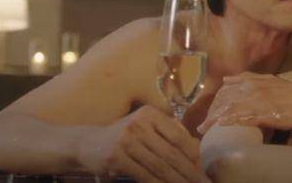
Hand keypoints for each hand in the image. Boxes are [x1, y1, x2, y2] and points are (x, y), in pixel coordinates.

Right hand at [76, 105, 208, 182]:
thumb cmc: (124, 136)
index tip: (203, 168)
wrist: (88, 143)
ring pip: (159, 166)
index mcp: (149, 114)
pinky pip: (144, 175)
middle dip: (190, 171)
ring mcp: (126, 141)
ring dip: (177, 181)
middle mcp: (138, 124)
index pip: (178, 136)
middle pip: (171, 153)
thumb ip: (168, 133)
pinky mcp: (116, 158)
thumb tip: (197, 151)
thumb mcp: (144, 127)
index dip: (193, 154)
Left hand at [197, 72, 291, 133]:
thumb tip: (227, 80)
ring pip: (230, 108)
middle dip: (211, 113)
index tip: (208, 114)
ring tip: (205, 130)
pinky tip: (221, 128)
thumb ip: (248, 79)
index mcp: (252, 81)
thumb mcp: (269, 80)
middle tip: (203, 127)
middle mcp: (252, 88)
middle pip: (224, 100)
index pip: (225, 90)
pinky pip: (243, 117)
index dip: (214, 103)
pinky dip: (229, 122)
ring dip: (215, 120)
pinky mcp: (266, 112)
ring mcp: (258, 100)